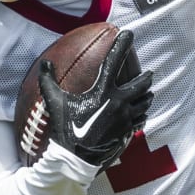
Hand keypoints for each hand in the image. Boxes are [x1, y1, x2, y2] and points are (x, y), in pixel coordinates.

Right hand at [39, 30, 152, 168]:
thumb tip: (45, 63)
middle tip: (148, 72)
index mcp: (102, 92)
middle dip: (145, 77)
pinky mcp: (128, 132)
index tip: (128, 33)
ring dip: (146, 96)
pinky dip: (142, 114)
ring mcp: (126, 118)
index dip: (122, 45)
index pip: (114, 62)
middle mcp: (119, 103)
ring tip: (148, 93)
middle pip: (141, 84)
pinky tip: (142, 114)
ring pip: (145, 102)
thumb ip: (49, 81)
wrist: (76, 161)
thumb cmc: (65, 130)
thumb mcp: (55, 103)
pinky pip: (141, 120)